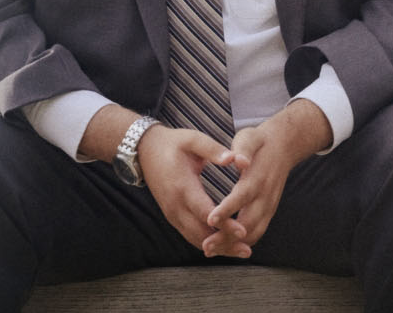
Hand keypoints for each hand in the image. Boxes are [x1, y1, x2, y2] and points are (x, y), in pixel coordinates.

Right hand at [136, 125, 238, 249]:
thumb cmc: (172, 144)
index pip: (205, 212)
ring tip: (240, 252)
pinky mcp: (172, 216)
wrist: (145, 150)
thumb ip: (213, 149)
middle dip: (224, 244)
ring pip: (195, 239)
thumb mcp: (192, 140)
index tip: (243, 232)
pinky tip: (224, 246)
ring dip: (217, 247)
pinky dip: (207, 243)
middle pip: (201, 234)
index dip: (224, 224)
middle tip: (247, 250)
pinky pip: (190, 235)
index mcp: (182, 187)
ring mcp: (172, 213)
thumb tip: (235, 158)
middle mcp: (176, 206)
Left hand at [202, 100, 330, 257]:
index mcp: (257, 177)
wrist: (284, 146)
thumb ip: (243, 149)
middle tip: (206, 246)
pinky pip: (257, 232)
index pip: (242, 197)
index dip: (227, 210)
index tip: (211, 219)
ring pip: (254, 232)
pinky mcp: (269, 211)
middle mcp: (265, 195)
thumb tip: (239, 161)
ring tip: (211, 251)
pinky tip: (225, 247)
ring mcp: (269, 206)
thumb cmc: (260, 142)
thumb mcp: (249, 138)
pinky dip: (242, 243)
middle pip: (248, 223)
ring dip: (233, 245)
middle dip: (227, 237)